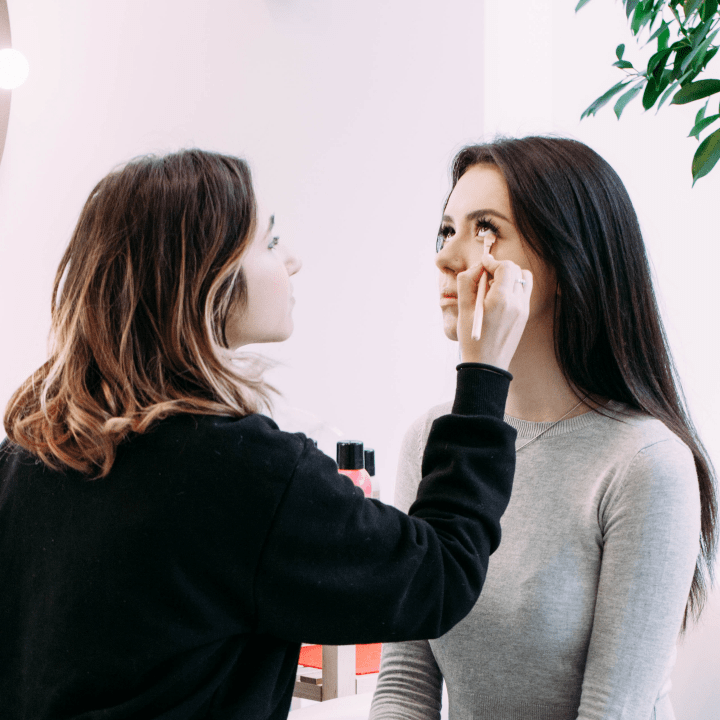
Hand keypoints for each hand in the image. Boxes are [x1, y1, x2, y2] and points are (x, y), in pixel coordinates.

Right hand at [456, 253, 532, 369]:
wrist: (486, 365)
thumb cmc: (472, 338)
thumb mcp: (463, 308)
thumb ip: (467, 282)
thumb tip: (478, 267)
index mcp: (501, 299)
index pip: (507, 266)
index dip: (493, 262)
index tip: (482, 266)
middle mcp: (517, 303)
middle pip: (516, 270)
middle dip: (500, 269)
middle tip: (485, 278)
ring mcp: (524, 310)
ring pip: (524, 279)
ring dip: (510, 277)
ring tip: (494, 288)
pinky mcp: (525, 316)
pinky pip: (524, 292)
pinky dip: (513, 289)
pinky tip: (499, 300)